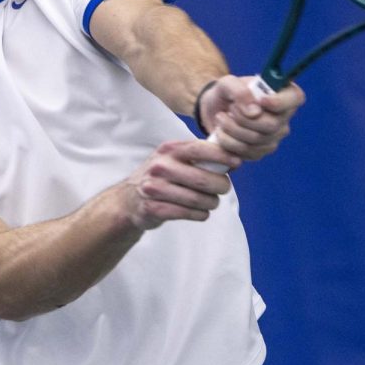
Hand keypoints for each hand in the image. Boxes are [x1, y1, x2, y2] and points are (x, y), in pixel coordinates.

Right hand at [120, 140, 240, 229]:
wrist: (128, 200)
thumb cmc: (160, 177)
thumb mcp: (173, 159)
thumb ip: (199, 157)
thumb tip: (233, 161)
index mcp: (168, 150)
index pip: (199, 149)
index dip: (221, 156)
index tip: (237, 162)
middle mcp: (160, 166)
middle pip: (203, 179)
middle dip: (221, 186)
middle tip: (222, 189)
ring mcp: (155, 188)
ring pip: (198, 199)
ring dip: (211, 203)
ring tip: (210, 202)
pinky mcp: (153, 208)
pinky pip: (188, 213)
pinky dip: (200, 214)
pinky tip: (200, 212)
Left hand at [198, 76, 305, 160]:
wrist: (215, 110)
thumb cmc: (226, 93)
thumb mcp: (227, 83)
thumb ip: (240, 91)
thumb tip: (255, 112)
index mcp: (283, 93)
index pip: (295, 98)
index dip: (280, 102)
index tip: (261, 100)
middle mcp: (283, 117)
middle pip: (271, 125)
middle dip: (244, 118)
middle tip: (229, 109)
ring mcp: (274, 137)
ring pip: (256, 141)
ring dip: (232, 130)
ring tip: (221, 118)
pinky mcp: (260, 152)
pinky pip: (246, 152)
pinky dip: (228, 143)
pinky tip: (221, 133)